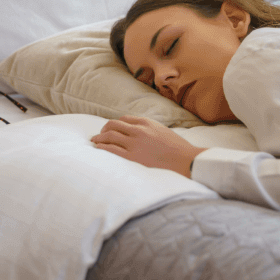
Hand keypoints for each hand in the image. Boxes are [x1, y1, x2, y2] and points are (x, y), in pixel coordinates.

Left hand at [91, 115, 205, 177]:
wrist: (185, 160)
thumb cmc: (178, 148)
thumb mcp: (163, 131)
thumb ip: (150, 129)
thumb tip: (140, 133)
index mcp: (146, 123)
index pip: (124, 119)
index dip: (116, 124)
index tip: (111, 129)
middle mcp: (138, 130)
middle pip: (113, 125)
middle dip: (104, 128)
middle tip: (99, 134)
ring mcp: (134, 144)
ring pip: (109, 135)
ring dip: (99, 137)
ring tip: (94, 141)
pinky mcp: (132, 157)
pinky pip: (111, 149)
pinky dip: (102, 147)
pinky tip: (98, 148)